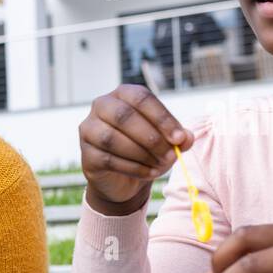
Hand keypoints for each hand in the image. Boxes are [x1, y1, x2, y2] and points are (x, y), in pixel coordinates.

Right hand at [80, 84, 193, 214]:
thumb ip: (179, 137)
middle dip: (151, 138)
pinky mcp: (86, 155)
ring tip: (160, 165)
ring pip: (112, 139)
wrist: (123, 178)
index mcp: (123, 94)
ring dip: (141, 154)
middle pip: (123, 116)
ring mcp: (89, 130)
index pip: (141, 98)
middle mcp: (101, 106)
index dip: (162, 118)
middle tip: (170, 155)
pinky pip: (108, 159)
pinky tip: (149, 173)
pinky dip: (133, 168)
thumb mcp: (166, 141)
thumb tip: (186, 138)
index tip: (180, 138)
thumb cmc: (146, 150)